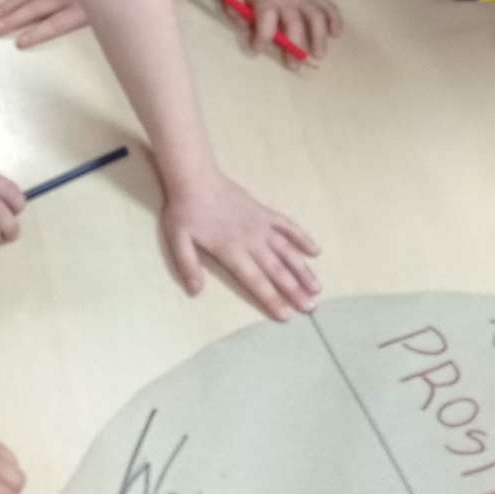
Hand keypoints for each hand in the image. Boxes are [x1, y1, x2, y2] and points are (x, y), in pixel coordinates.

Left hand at [160, 173, 320, 321]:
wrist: (195, 178)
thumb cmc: (185, 211)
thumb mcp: (177, 240)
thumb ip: (188, 265)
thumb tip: (195, 291)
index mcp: (231, 250)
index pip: (254, 280)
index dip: (270, 298)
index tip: (286, 315)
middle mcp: (251, 240)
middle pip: (276, 269)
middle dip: (294, 290)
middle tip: (311, 308)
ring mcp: (261, 225)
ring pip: (287, 251)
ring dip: (303, 270)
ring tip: (317, 288)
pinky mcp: (265, 212)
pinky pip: (288, 225)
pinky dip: (302, 237)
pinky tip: (315, 250)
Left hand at [218, 0, 338, 63]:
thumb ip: (231, 6)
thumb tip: (242, 25)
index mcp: (265, 1)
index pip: (265, 26)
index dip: (261, 41)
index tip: (257, 49)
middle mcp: (287, 2)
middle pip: (295, 28)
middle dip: (294, 49)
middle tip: (293, 65)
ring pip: (317, 20)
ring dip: (319, 39)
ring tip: (318, 55)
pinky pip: (330, 7)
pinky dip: (336, 21)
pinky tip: (335, 34)